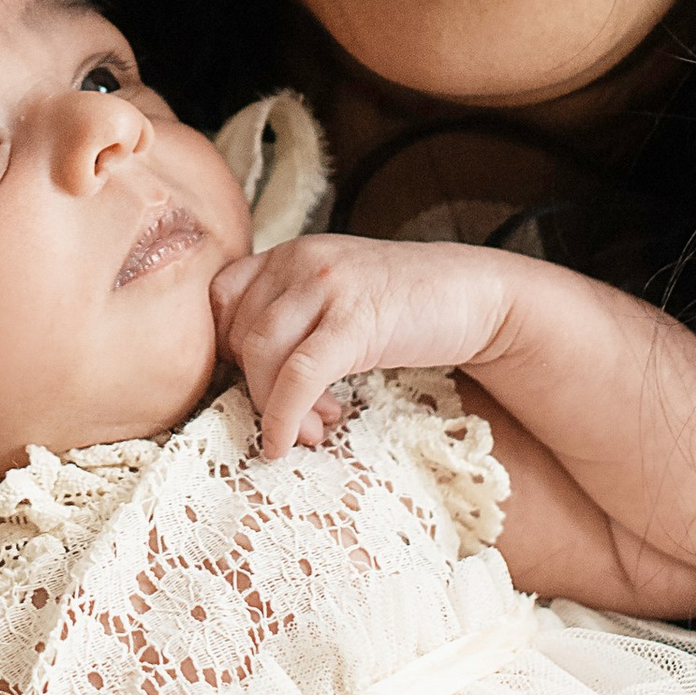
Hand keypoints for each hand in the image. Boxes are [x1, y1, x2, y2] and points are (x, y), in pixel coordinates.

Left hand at [214, 236, 517, 457]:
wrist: (476, 295)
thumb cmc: (404, 307)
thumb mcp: (336, 300)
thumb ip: (292, 323)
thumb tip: (254, 386)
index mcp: (288, 253)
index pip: (219, 299)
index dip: (229, 351)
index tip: (261, 383)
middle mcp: (299, 259)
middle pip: (239, 335)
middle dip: (257, 389)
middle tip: (297, 421)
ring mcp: (327, 284)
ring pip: (262, 356)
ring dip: (274, 408)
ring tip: (311, 431)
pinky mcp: (355, 318)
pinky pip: (299, 376)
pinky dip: (284, 416)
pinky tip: (290, 441)